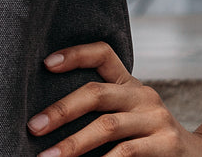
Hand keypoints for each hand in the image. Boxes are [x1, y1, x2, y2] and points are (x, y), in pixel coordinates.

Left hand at [27, 42, 201, 156]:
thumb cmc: (148, 139)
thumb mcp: (128, 115)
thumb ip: (101, 108)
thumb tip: (47, 118)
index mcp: (130, 84)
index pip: (103, 54)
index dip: (75, 53)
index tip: (45, 63)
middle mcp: (143, 95)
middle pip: (96, 93)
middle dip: (60, 111)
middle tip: (33, 127)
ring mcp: (157, 118)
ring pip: (107, 126)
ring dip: (74, 143)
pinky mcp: (168, 143)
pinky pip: (128, 152)